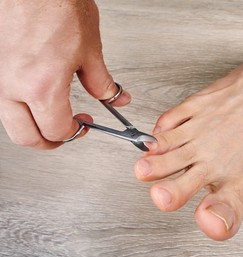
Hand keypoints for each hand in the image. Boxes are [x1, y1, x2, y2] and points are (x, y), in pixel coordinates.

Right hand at [0, 0, 130, 148]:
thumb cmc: (56, 5)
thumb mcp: (89, 50)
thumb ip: (102, 83)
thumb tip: (115, 99)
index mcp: (41, 87)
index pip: (56, 131)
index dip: (74, 133)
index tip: (84, 125)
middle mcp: (12, 87)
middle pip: (26, 137)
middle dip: (50, 141)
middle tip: (65, 134)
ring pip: (10, 122)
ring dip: (32, 126)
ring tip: (52, 116)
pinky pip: (3, 101)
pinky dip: (20, 108)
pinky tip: (35, 97)